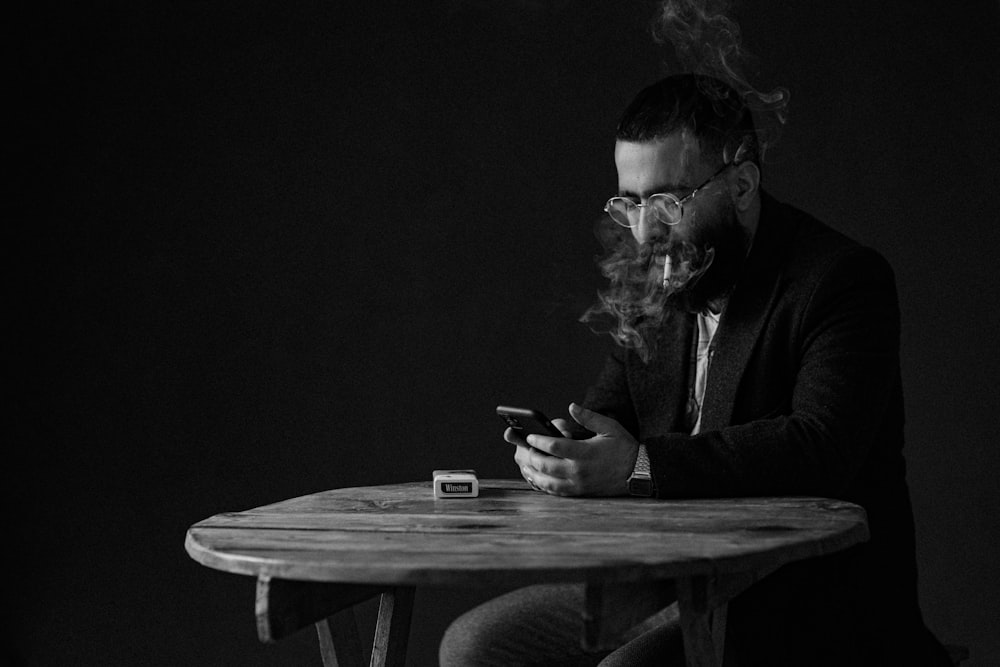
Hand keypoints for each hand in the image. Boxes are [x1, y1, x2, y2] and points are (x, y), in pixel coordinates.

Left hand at [509, 403, 639, 496]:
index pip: (554, 446)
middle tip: (524, 449)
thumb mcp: (610, 427)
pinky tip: (537, 478)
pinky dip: (543, 485)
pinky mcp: (580, 492)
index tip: (529, 436)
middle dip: (531, 456)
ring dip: (533, 473)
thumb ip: (589, 417)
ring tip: (524, 465)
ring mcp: (578, 484)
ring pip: (547, 481)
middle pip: (545, 465)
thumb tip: (571, 406)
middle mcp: (579, 470)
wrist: (638, 473)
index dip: (538, 441)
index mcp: (585, 452)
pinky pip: (556, 492)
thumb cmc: (624, 448)